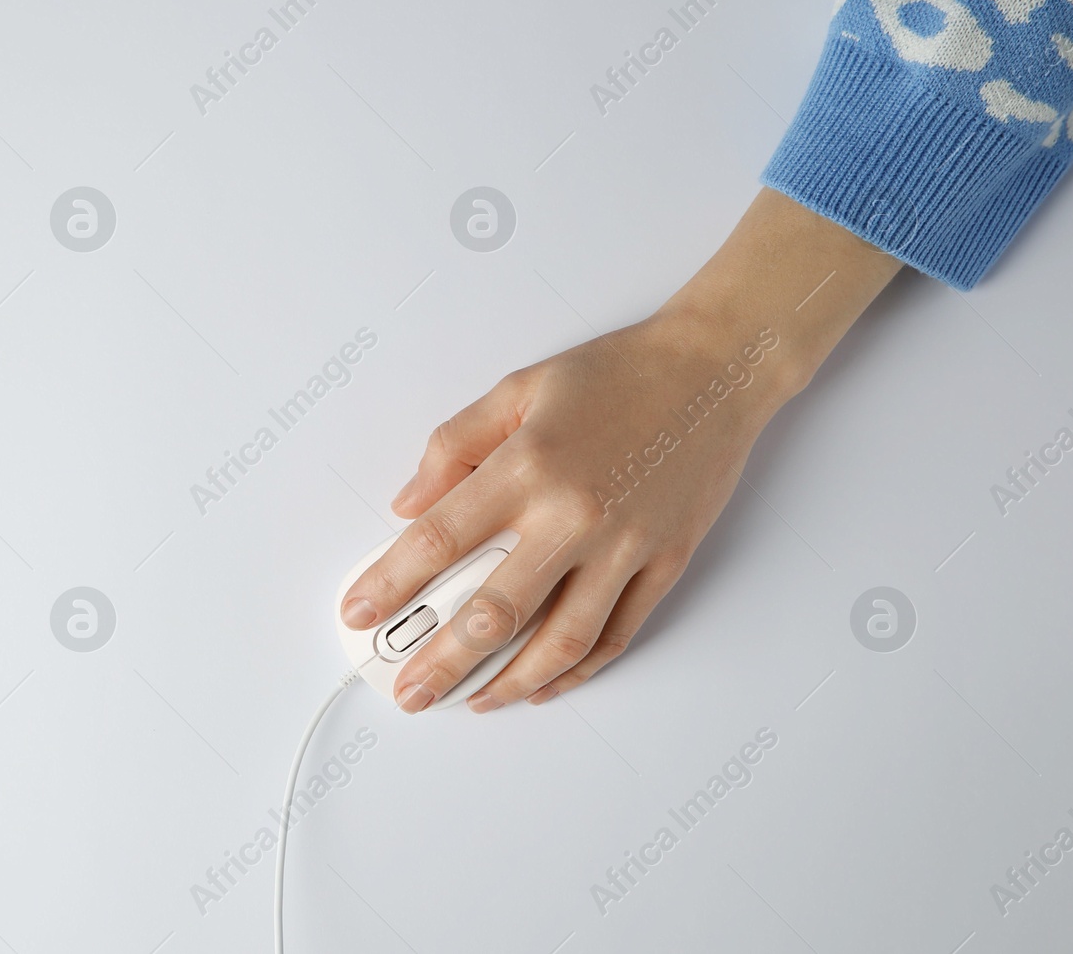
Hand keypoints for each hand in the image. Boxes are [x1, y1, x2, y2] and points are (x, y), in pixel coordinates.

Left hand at [339, 188, 902, 711]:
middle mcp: (573, 515)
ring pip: (558, 642)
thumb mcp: (518, 389)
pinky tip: (539, 685)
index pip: (439, 540)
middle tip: (408, 691)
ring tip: (470, 702)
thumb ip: (454, 446)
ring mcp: (624, 548)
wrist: (714, 371)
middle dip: (441, 661)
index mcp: (528, 466)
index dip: (390, 584)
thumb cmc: (614, 375)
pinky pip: (614, 636)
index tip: (358, 613)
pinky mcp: (665, 565)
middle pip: (493, 612)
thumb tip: (408, 504)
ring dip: (507, 683)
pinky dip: (574, 672)